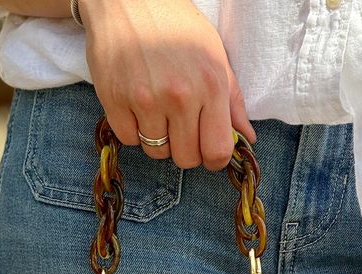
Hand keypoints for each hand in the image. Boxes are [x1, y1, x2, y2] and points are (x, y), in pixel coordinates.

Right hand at [79, 0, 255, 170]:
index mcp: (210, 84)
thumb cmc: (175, 25)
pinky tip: (137, 106)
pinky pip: (130, 139)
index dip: (213, 157)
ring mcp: (145, 99)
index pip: (217, 151)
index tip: (206, 147)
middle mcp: (179, 95)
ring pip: (156, 152)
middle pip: (186, 159)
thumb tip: (247, 137)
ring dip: (158, 139)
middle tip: (180, 127)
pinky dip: (134, 130)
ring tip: (157, 110)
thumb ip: (232, 100)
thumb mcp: (214, 54)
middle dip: (185, 149)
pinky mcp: (115, 101)